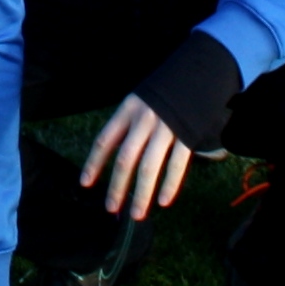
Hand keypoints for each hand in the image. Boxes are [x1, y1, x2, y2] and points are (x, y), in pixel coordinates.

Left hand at [79, 92, 195, 222]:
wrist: (198, 71)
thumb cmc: (164, 93)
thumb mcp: (139, 101)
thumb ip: (128, 125)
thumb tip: (115, 157)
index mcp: (128, 111)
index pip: (105, 140)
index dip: (94, 163)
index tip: (85, 183)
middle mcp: (144, 120)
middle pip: (125, 158)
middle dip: (117, 186)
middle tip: (111, 208)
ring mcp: (166, 128)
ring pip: (149, 166)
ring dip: (141, 193)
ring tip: (136, 214)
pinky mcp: (187, 134)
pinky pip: (176, 164)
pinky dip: (169, 184)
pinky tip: (163, 201)